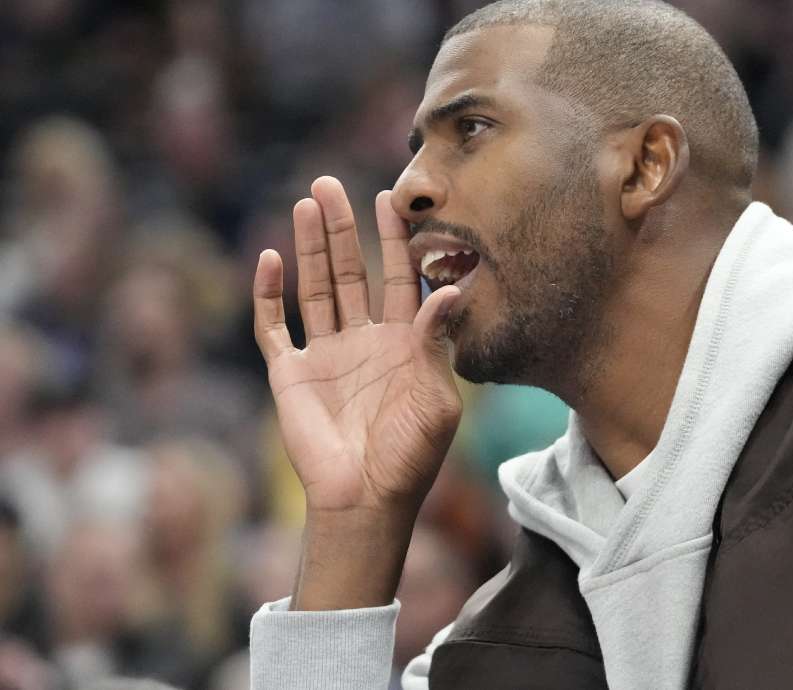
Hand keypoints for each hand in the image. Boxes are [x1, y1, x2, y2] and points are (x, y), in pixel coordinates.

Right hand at [252, 177, 460, 608]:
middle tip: (332, 185)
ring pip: (314, 288)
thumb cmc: (412, 457)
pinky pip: (274, 327)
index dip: (394, 240)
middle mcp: (363, 341)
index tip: (391, 199)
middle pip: (350, 272)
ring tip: (307, 203)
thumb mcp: (437, 399)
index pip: (398, 278)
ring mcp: (325, 356)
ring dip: (310, 247)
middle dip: (343, 229)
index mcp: (403, 343)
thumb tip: (449, 289)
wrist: (367, 501)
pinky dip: (269, 295)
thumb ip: (437, 343)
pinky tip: (272, 259)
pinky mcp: (291, 375)